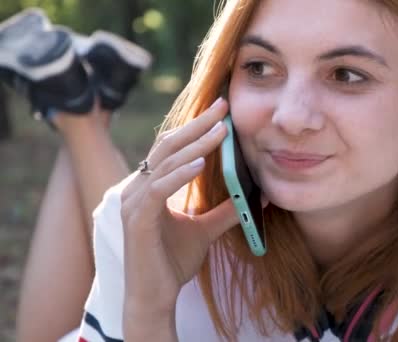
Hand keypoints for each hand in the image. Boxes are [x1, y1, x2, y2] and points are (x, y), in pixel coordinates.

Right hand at [120, 97, 237, 324]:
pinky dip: (179, 175)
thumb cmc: (172, 262)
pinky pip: (158, 191)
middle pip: (167, 146)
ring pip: (164, 163)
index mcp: (150, 187)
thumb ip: (226, 211)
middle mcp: (138, 189)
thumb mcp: (205, 230)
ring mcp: (134, 203)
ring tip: (221, 132)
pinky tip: (200, 164)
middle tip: (223, 108)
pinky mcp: (137, 221)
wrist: (155, 296)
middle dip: (197, 125)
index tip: (222, 112)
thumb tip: (254, 196)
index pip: (173, 148)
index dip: (196, 127)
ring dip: (194, 146)